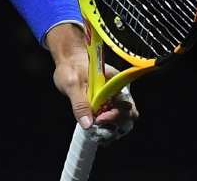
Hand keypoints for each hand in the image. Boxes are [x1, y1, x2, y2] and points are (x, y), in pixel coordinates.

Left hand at [48, 24, 138, 140]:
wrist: (69, 61)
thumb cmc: (71, 68)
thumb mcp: (71, 84)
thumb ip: (80, 104)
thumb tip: (88, 124)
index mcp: (116, 84)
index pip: (125, 105)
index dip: (114, 115)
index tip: (99, 119)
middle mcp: (119, 93)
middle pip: (127, 116)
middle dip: (114, 126)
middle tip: (98, 130)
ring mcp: (114, 100)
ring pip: (122, 121)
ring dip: (112, 130)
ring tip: (97, 134)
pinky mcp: (108, 106)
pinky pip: (113, 121)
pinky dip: (107, 129)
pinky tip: (97, 133)